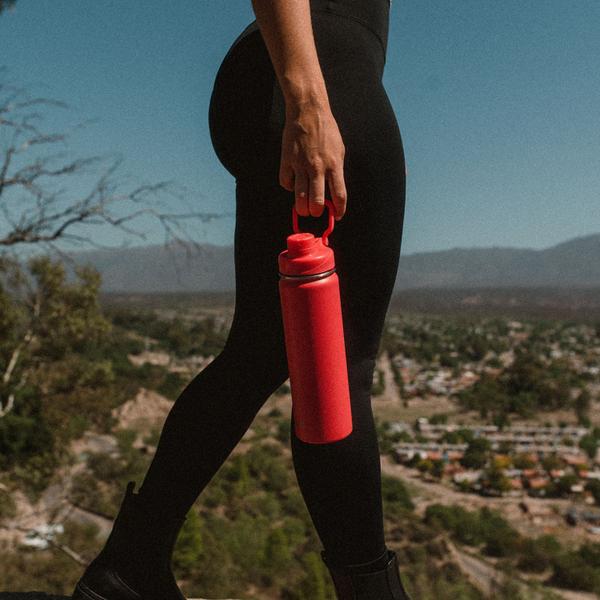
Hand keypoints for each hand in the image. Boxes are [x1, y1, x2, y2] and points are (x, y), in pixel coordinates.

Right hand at [278, 102, 346, 220]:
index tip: (337, 215)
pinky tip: (293, 185)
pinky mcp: (287, 160)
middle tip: (315, 211)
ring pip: (299, 197)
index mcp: (334, 165)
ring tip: (303, 208)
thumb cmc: (327, 131)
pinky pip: (286, 182)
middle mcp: (318, 167)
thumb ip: (336, 172)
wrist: (309, 112)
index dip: (339, 210)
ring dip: (301, 207)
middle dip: (316, 212)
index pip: (339, 195)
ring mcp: (301, 165)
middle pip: (317, 201)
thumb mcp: (339, 150)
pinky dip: (289, 187)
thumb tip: (333, 192)